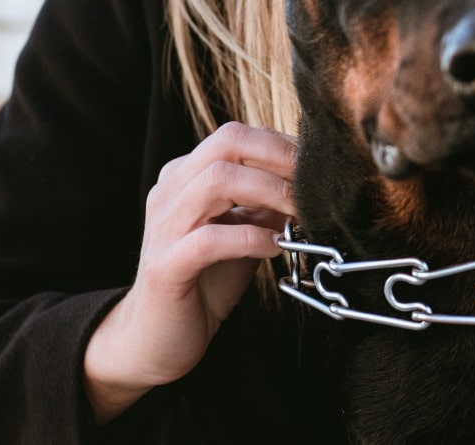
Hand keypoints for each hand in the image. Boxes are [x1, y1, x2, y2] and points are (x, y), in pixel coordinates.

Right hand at [83, 122, 297, 422]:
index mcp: (186, 176)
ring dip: (270, 192)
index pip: (236, 136)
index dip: (282, 144)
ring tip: (300, 213)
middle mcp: (170, 191)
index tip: (317, 164)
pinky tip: (276, 248)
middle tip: (314, 183)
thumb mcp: (244, 231)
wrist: (157, 338)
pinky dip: (251, 238)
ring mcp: (163, 226)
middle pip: (226, 143)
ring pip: (216, 182)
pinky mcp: (164, 265)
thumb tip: (311, 183)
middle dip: (279, 157)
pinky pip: (210, 239)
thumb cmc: (206, 280)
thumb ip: (268, 204)